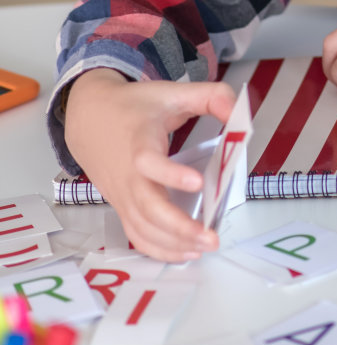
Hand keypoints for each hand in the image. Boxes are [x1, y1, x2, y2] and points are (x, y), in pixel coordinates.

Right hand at [63, 68, 236, 263]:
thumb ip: (211, 96)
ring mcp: (123, 195)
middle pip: (147, 207)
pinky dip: (158, 249)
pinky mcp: (122, 207)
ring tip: (205, 245)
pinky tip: (185, 253)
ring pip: (142, 227)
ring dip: (174, 242)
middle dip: (179, 225)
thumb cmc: (135, 107)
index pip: (149, 162)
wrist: (90, 117)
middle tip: (211, 235)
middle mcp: (128, 174)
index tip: (199, 182)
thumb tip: (239, 113)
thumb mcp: (173, 92)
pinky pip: (136, 235)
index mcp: (140, 142)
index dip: (171, 174)